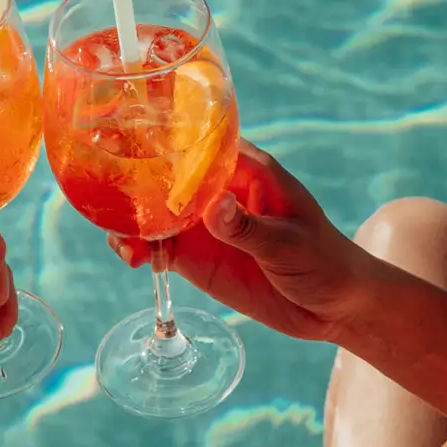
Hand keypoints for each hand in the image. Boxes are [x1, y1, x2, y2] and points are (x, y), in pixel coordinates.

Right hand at [106, 140, 371, 343]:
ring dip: (132, 222)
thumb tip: (214, 209)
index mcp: (245, 170)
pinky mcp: (197, 257)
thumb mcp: (289, 243)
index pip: (199, 142)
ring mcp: (204, 225)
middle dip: (136, 185)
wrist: (334, 308)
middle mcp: (217, 191)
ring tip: (121, 241)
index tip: (132, 142)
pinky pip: (159, 247)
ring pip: (155, 213)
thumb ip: (248, 227)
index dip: (164, 138)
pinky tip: (131, 258)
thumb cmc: (324, 260)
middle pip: (166, 177)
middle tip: (111, 200)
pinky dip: (139, 250)